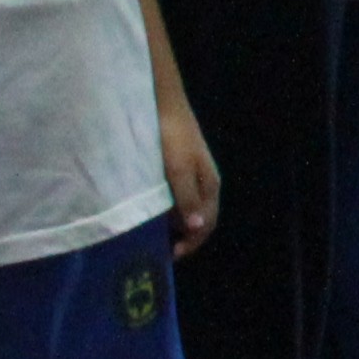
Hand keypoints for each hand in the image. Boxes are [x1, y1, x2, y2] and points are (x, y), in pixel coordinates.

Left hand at [159, 98, 222, 255]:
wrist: (161, 103)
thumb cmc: (171, 137)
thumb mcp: (178, 170)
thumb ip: (187, 198)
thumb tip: (196, 227)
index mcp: (209, 186)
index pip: (207, 224)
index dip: (192, 243)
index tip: (169, 255)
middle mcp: (204, 184)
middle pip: (198, 219)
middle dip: (182, 237)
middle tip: (157, 249)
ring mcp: (191, 175)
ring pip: (186, 208)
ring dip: (172, 223)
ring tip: (150, 233)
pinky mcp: (178, 168)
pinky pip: (175, 196)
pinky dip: (166, 208)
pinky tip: (149, 210)